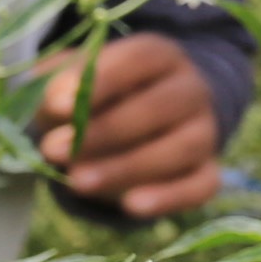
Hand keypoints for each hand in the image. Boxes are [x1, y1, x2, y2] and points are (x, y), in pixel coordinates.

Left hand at [36, 34, 223, 218]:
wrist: (131, 125)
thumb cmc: (93, 98)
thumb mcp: (68, 83)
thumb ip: (57, 85)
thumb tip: (57, 101)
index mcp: (158, 56)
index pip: (141, 58)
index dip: (102, 80)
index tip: (58, 106)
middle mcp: (191, 89)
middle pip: (161, 106)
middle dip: (105, 131)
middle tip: (53, 150)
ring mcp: (205, 131)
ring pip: (181, 148)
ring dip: (127, 167)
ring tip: (77, 182)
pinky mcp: (207, 170)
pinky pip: (201, 185)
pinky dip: (169, 196)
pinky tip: (131, 205)